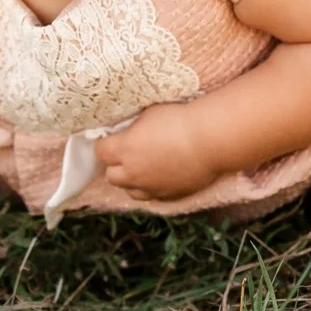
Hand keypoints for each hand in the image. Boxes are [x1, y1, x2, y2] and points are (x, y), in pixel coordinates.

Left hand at [93, 105, 212, 200]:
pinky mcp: (169, 195)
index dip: (104, 144)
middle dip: (115, 165)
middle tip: (126, 154)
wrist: (209, 141)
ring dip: (131, 180)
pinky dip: (152, 187)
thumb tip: (129, 131)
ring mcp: (151, 187)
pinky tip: (161, 175)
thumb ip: (134, 127)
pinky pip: (152, 196)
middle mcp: (133, 173)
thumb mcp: (149, 114)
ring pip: (130, 191)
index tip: (110, 138)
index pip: (100, 151)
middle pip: (111, 176)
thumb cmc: (180, 120)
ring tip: (143, 167)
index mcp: (124, 149)